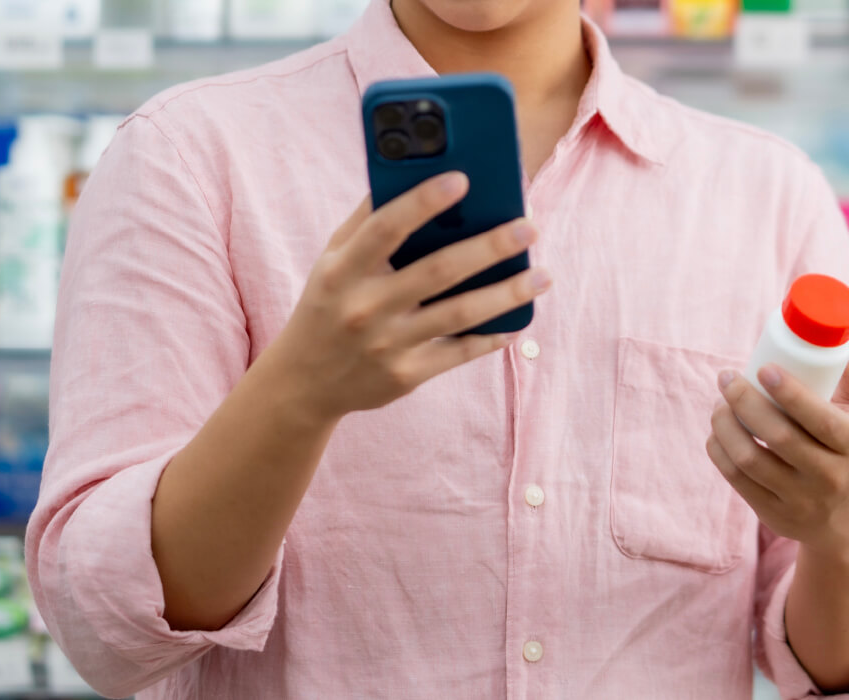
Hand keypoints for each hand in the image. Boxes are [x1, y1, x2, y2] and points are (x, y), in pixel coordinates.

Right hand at [264, 172, 550, 421]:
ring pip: (459, 314)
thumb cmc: (329, 303)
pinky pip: (459, 352)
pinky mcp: (405, 375)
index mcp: (342, 270)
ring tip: (543, 274)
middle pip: (437, 271)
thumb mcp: (333, 260)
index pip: (385, 228)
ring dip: (508, 293)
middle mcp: (364, 307)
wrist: (305, 382)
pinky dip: (492, 336)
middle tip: (529, 227)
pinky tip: (518, 319)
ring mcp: (386, 344)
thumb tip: (413, 173)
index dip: (423, 202)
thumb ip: (367, 220)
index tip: (463, 179)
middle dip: (489, 246)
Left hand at [706, 348, 848, 559]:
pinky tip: (718, 431)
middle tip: (727, 378)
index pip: (820, 418)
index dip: (790, 393)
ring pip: (750, 459)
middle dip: (745, 401)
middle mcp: (830, 476)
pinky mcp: (774, 514)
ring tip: (719, 403)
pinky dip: (720, 450)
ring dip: (725, 425)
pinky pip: (736, 479)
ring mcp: (800, 499)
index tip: (764, 368)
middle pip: (779, 437)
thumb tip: (844, 342)